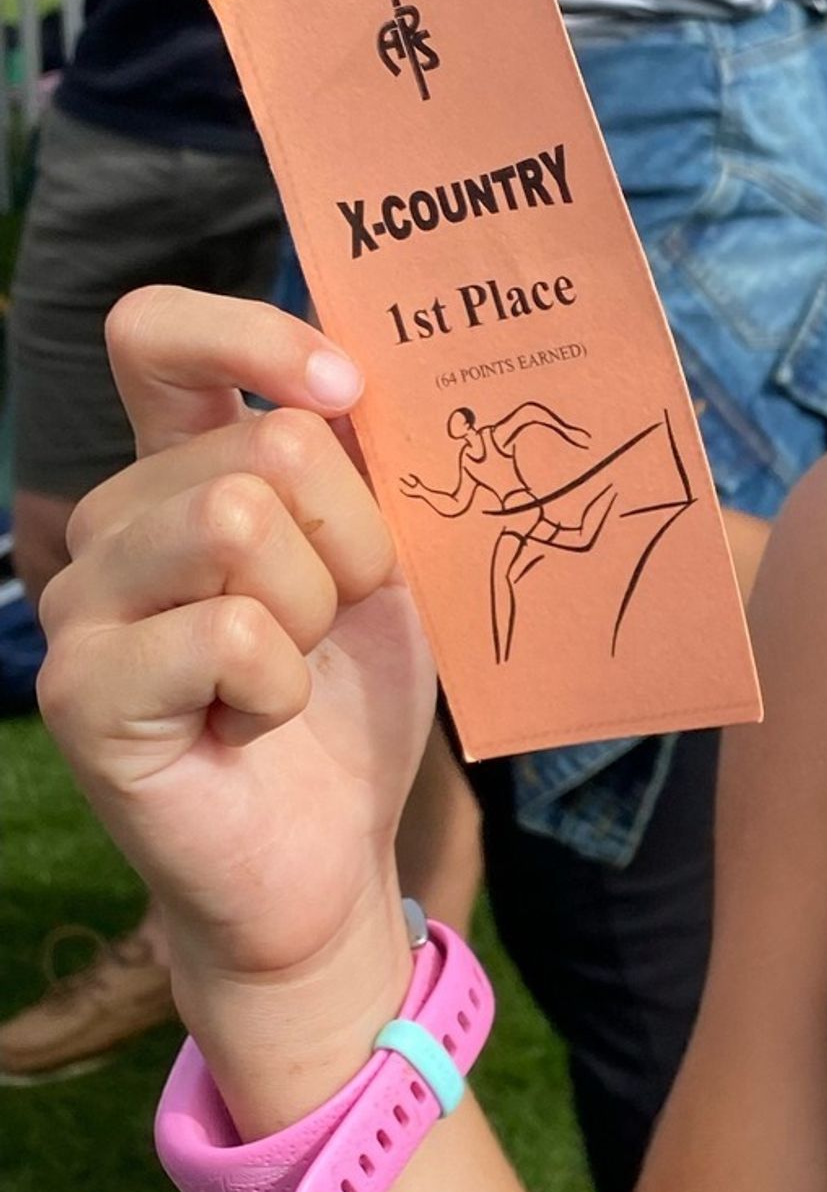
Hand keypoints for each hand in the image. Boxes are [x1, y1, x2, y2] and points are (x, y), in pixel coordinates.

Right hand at [37, 291, 437, 1098]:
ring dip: (313, 609)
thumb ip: (356, 462)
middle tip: (334, 624)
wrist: (328, 857)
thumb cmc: (349, 700)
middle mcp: (110, 524)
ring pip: (234, 521)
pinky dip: (282, 685)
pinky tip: (255, 726)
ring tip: (291, 673)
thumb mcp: (380, 558)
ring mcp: (82, 606)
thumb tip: (357, 375)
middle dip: (350, 539)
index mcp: (175, 470)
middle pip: (258, 445)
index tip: (347, 389)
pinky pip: (227, 629)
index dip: (251, 334)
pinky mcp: (85, 691)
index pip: (155, 336)